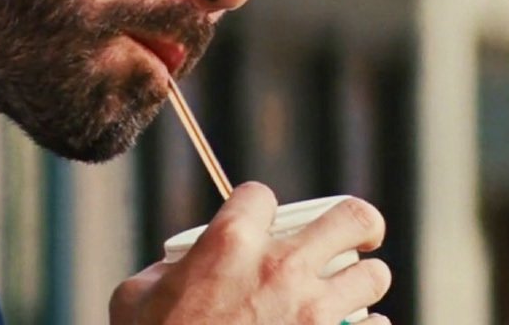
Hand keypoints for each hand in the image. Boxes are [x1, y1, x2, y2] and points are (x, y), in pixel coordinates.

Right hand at [109, 182, 392, 323]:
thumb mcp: (135, 299)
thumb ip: (166, 269)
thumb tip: (182, 266)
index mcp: (230, 243)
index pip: (261, 196)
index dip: (257, 207)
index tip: (261, 223)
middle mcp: (280, 268)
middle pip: (352, 217)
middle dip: (360, 223)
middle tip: (361, 234)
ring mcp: (312, 312)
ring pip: (373, 276)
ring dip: (362, 282)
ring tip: (351, 291)